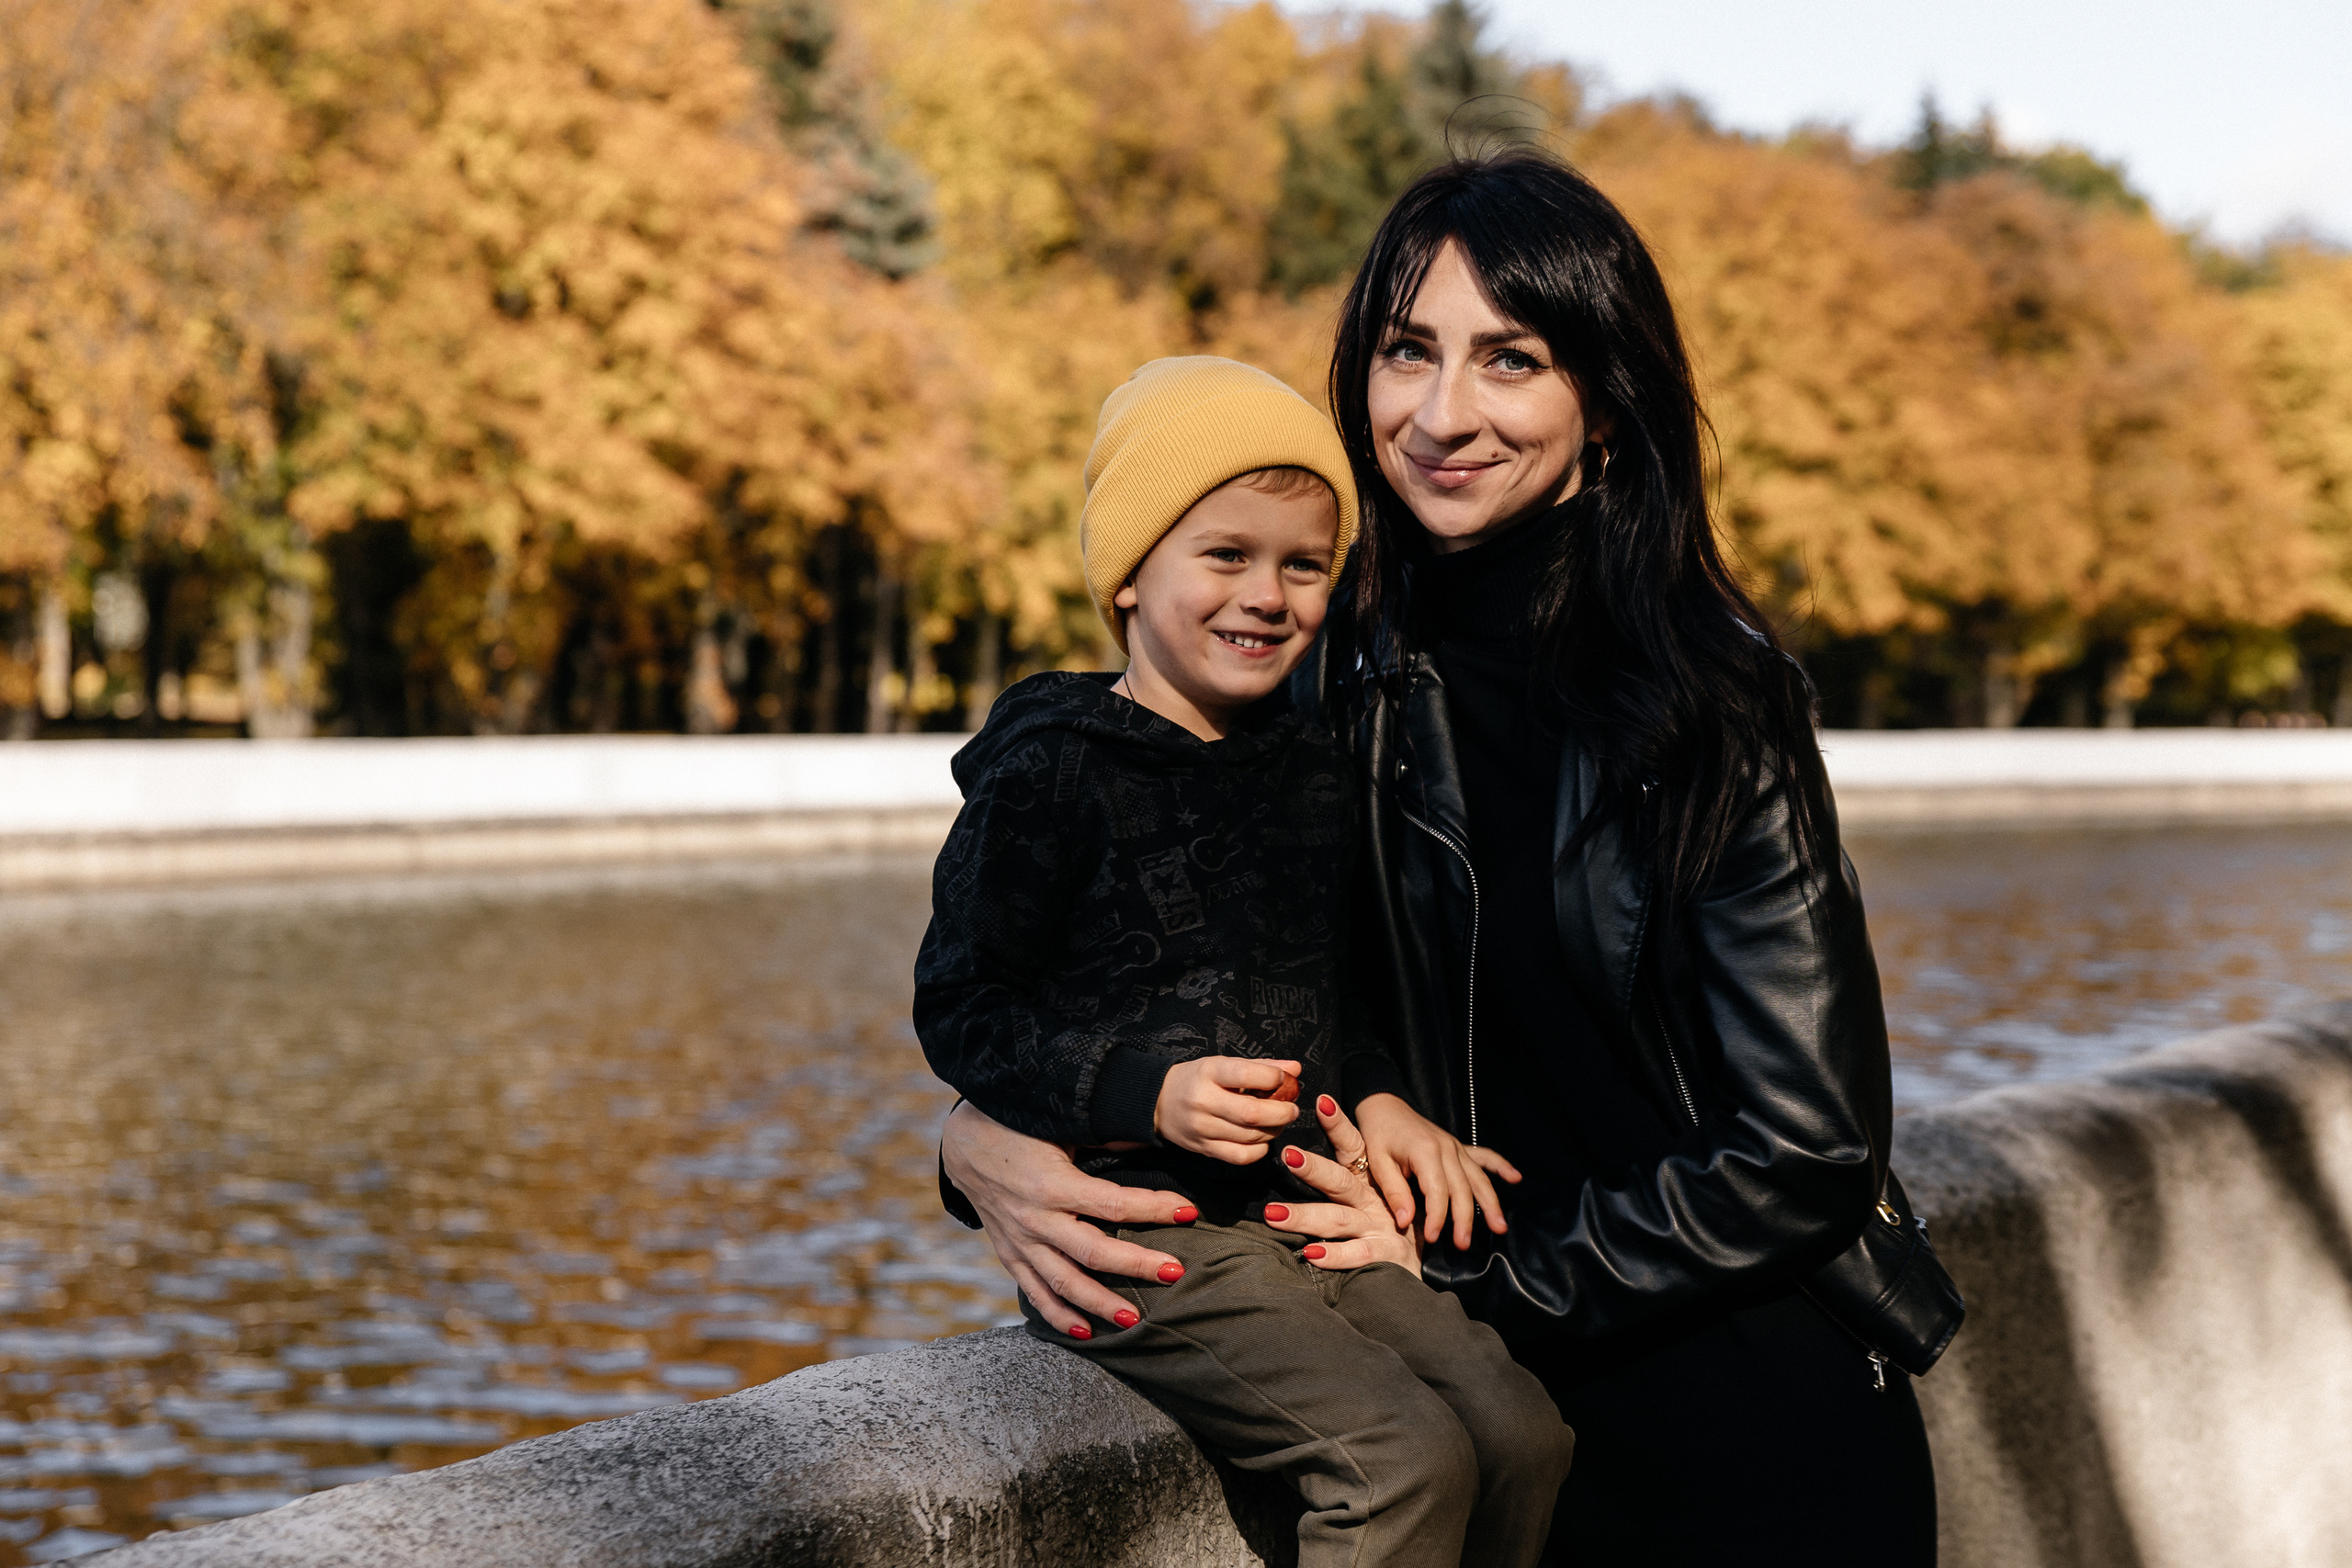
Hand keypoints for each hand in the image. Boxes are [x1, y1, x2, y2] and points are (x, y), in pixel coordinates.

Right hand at [940, 1101, 1196, 1335]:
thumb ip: (1103, 1136)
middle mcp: (1036, 1219)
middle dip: (1137, 1266)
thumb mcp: (1058, 1124)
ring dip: (1101, 1303)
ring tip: (1136, 1320)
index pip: (1113, 1204)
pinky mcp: (1010, 1255)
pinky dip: (1059, 1315)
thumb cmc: (1018, 1126)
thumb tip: (1152, 1132)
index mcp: (1052, 1184)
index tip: (1189, 1212)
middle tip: (1176, 1273)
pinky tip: (1086, 1333)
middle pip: (1093, 1253)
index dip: (1153, 1209)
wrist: (963, 1143)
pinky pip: (1036, 1292)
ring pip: (1065, 1283)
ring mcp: (1021, 1242)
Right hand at [1154, 1056, 1302, 1163]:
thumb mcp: (1224, 1065)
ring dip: (1274, 1130)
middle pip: (1252, 1113)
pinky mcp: (1203, 1148)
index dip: (1274, 1078)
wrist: (1157, 1101)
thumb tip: (1295, 1069)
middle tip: (1292, 1109)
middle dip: (1282, 1112)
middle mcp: (1203, 1100)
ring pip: (1249, 1136)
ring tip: (1279, 1122)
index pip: (1246, 1074)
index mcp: (1209, 1072)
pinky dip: (1259, 1150)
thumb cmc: (1198, 1079)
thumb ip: (1261, 1066)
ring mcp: (1202, 1128)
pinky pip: (1239, 1157)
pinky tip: (1262, 1140)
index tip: (1284, 1081)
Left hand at [1259, 1095, 1418, 1271]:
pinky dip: (1336, 1255)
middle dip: (1312, 1168)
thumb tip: (1299, 1156)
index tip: (1321, 1102)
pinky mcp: (1390, 1252)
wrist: (1437, 1258)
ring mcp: (1381, 1225)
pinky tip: (1312, 1255)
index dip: (1337, 1124)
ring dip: (1306, 1217)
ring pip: (1339, 1219)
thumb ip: (1339, 1180)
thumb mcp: (1368, 1196)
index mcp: (1368, 1178)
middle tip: (1288, 1155)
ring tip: (1273, 1215)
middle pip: (1338, 1181)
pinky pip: (1360, 1254)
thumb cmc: (1393, 1221)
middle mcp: (1372, 1198)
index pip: (1351, 1145)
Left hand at [1353, 1092, 1521, 1250]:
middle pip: (1462, 1189)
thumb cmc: (1378, 1135)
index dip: (1437, 1217)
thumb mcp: (1377, 1163)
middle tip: (1464, 1245)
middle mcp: (1447, 1148)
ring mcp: (1456, 1147)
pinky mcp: (1458, 1146)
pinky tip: (1515, 1178)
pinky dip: (1500, 1166)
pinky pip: (1484, 1156)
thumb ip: (1394, 1192)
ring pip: (1478, 1178)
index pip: (1438, 1192)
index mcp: (1425, 1151)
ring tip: (1500, 1227)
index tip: (1433, 1238)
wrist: (1384, 1106)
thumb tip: (1405, 1222)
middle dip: (1464, 1220)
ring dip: (1490, 1203)